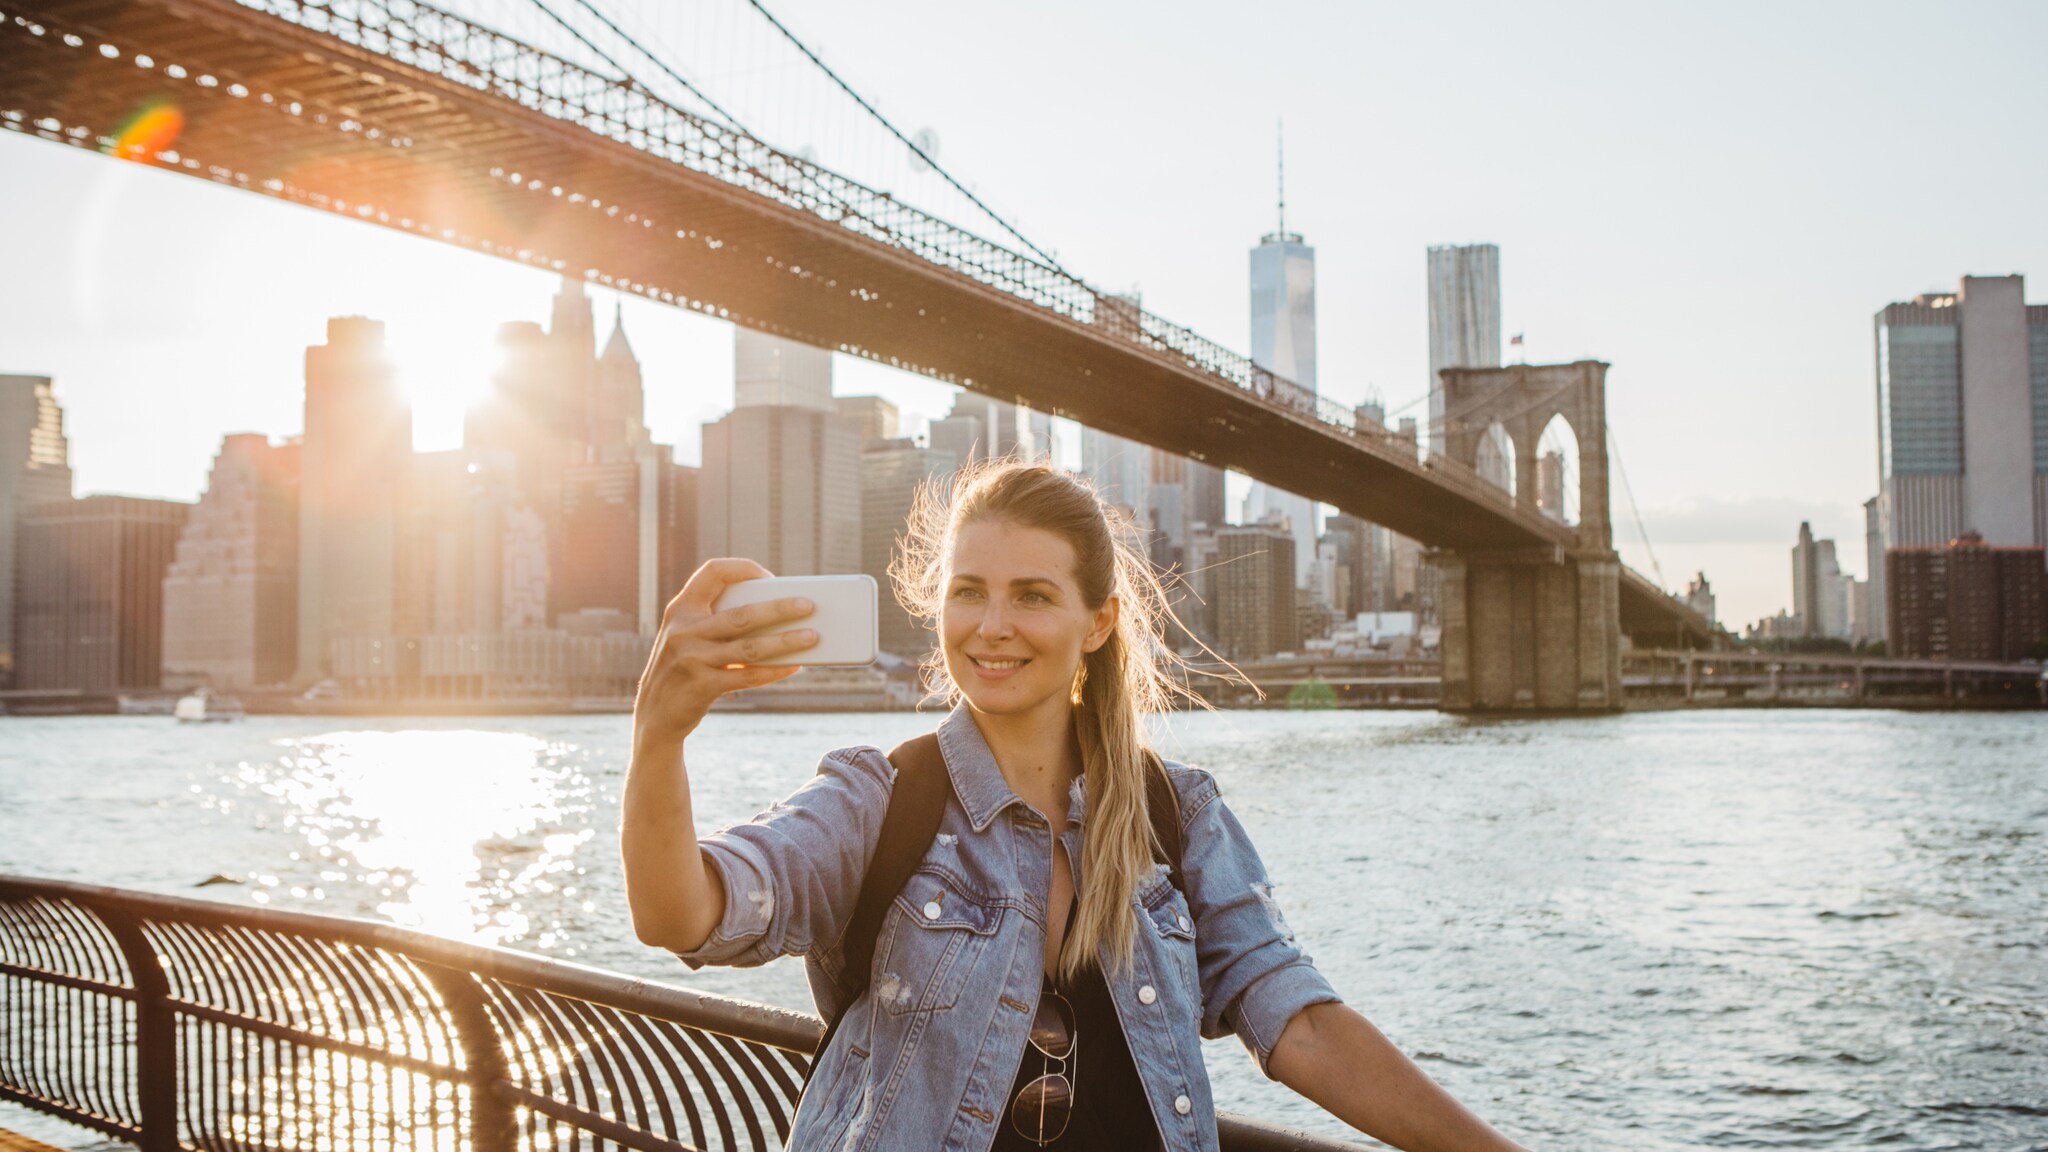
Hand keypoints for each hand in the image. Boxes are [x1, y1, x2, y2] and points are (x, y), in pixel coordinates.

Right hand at [633, 559, 817, 750]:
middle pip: (742, 614)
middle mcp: (684, 630)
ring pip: (750, 647)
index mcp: (681, 609)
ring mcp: (692, 659)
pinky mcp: (701, 686)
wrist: (655, 713)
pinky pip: (748, 675)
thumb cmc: (683, 666)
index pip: (713, 572)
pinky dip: (774, 670)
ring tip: (812, 637)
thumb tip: (775, 614)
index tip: (769, 577)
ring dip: (786, 642)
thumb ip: (716, 621)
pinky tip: (794, 666)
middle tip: (809, 605)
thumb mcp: (687, 636)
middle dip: (780, 608)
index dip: (742, 569)